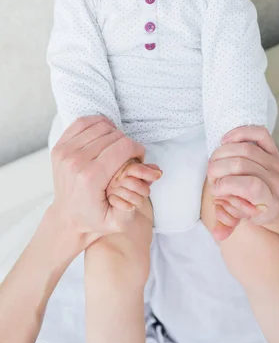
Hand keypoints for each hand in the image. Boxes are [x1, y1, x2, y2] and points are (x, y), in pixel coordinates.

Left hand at [51, 115, 160, 243]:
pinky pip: (83, 122)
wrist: (67, 219)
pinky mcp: (59, 147)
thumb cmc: (94, 218)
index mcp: (91, 177)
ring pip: (100, 126)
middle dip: (127, 143)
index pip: (124, 147)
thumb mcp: (119, 220)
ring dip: (114, 134)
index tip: (138, 158)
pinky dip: (97, 124)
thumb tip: (155, 173)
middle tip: (129, 156)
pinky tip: (103, 136)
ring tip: (117, 147)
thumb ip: (139, 199)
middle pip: (114, 135)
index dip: (137, 149)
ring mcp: (65, 153)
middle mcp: (76, 162)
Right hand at [107, 158, 161, 211]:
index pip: (136, 169)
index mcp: (124, 168)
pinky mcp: (110, 200)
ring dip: (139, 201)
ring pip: (129, 195)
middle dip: (144, 190)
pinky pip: (124, 205)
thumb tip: (158, 171)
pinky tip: (132, 207)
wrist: (125, 204)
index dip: (149, 172)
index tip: (159, 175)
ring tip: (140, 201)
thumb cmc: (135, 188)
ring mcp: (112, 188)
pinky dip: (131, 207)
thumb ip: (150, 172)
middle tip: (146, 193)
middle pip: (133, 183)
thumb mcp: (144, 177)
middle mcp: (116, 177)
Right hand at [207, 126, 278, 239]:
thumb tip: (217, 234)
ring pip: (246, 149)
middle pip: (243, 164)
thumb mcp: (244, 220)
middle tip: (212, 176)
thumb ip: (228, 224)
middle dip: (219, 168)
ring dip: (222, 153)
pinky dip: (239, 133)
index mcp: (269, 201)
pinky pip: (258, 133)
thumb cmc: (260, 210)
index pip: (251, 186)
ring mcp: (275, 163)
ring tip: (215, 162)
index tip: (216, 190)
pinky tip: (225, 141)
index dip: (227, 185)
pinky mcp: (273, 149)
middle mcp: (275, 179)